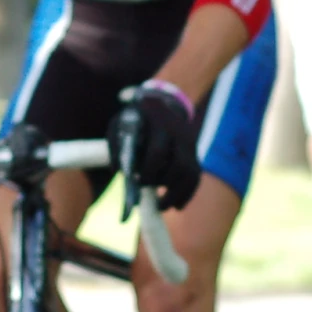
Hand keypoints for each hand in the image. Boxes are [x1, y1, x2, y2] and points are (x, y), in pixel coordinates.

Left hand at [110, 81, 201, 211]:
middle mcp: (179, 132)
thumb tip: (119, 172)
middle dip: (161, 181)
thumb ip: (116, 145)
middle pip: (179, 163)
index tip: (136, 181)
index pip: (159, 149)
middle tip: (144, 189)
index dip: (149, 169)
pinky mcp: (194, 155)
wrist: (160, 105)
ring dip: (175, 193)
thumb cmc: (134, 120)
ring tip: (160, 206)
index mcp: (159, 122)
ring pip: (190, 173)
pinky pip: (195, 178)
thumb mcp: (119, 125)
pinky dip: (186, 194)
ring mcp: (189, 143)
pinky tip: (176, 206)